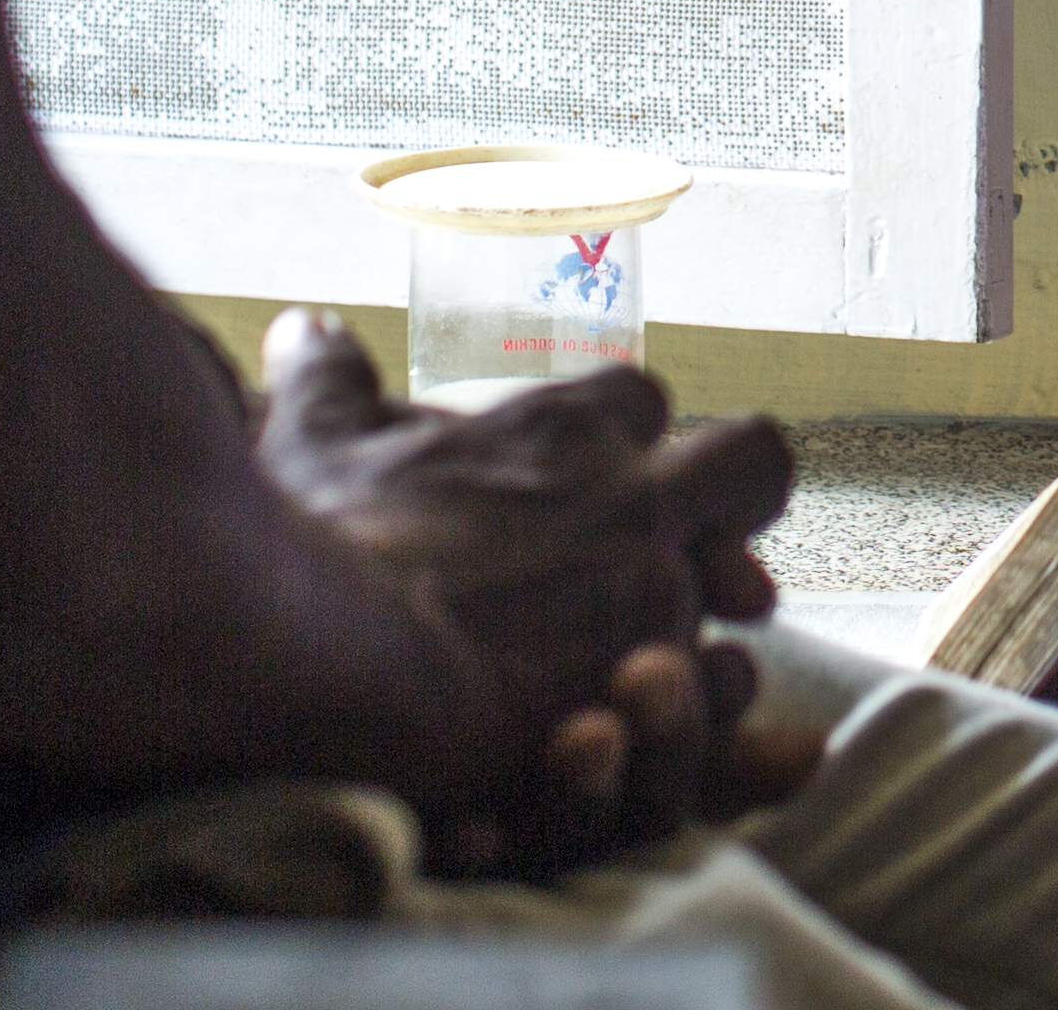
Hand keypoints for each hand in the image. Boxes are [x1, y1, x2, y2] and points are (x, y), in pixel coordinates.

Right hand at [254, 310, 797, 863]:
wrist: (323, 665)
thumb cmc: (321, 541)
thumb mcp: (314, 442)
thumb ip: (328, 378)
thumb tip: (307, 325)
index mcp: (565, 428)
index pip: (639, 400)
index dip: (620, 435)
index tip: (586, 472)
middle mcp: (635, 499)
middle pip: (750, 465)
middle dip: (732, 497)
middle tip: (677, 545)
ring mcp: (651, 597)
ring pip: (734, 593)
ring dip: (700, 614)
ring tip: (641, 664)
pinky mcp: (645, 695)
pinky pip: (720, 695)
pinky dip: (701, 711)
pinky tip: (644, 731)